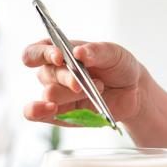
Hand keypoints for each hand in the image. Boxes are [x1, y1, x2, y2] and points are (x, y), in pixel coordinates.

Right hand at [22, 39, 144, 124]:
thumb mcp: (112, 53)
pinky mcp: (61, 115)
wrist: (132, 91)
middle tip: (87, 82)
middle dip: (67, 78)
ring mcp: (56, 96)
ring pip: (50, 95)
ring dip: (72, 95)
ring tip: (96, 91)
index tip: (59, 57)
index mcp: (58, 53)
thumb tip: (78, 52)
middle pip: (45, 74)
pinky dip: (39, 112)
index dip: (41, 54)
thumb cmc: (117, 66)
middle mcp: (53, 74)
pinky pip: (39, 115)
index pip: (35, 52)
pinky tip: (50, 109)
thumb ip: (96, 51)